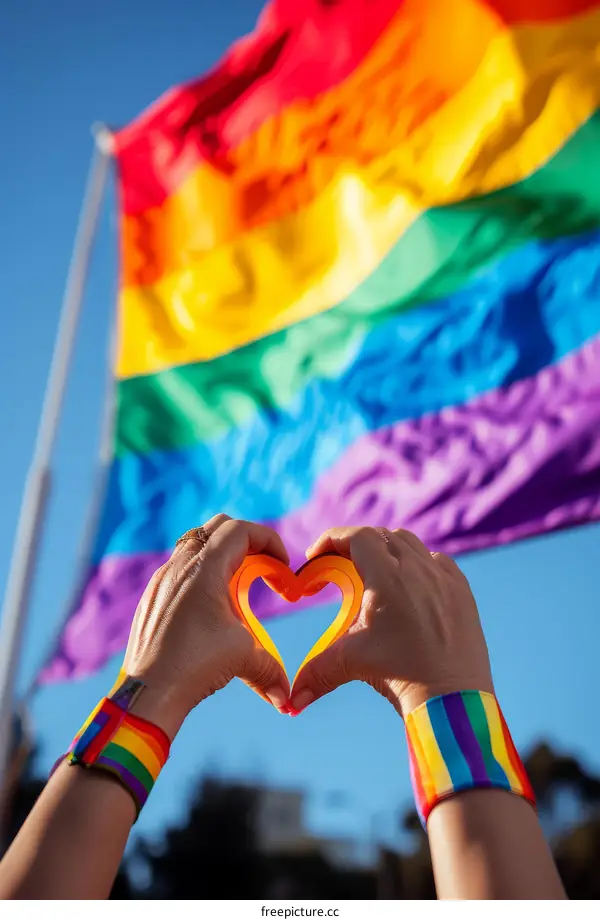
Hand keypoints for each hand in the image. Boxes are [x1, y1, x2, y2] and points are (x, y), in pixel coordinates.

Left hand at [122, 514, 290, 737]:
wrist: (147, 691)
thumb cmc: (193, 666)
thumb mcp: (242, 657)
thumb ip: (270, 668)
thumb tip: (286, 696)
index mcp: (204, 568)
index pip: (240, 530)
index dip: (269, 540)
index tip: (283, 566)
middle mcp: (179, 566)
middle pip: (217, 528)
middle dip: (248, 541)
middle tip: (264, 568)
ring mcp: (161, 580)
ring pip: (195, 545)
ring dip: (222, 556)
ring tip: (239, 586)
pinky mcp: (152, 598)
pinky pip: (179, 568)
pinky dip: (202, 573)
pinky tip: (211, 606)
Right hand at [289, 527, 492, 717]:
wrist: (454, 698)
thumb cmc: (403, 676)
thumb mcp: (352, 663)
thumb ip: (316, 672)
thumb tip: (292, 700)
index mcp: (388, 577)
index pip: (357, 536)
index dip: (332, 540)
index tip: (316, 555)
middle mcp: (418, 568)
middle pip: (381, 536)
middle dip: (354, 545)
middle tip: (338, 566)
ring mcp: (443, 577)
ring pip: (410, 543)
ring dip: (386, 549)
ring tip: (371, 573)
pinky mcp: (462, 591)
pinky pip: (436, 561)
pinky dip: (417, 563)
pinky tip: (408, 584)